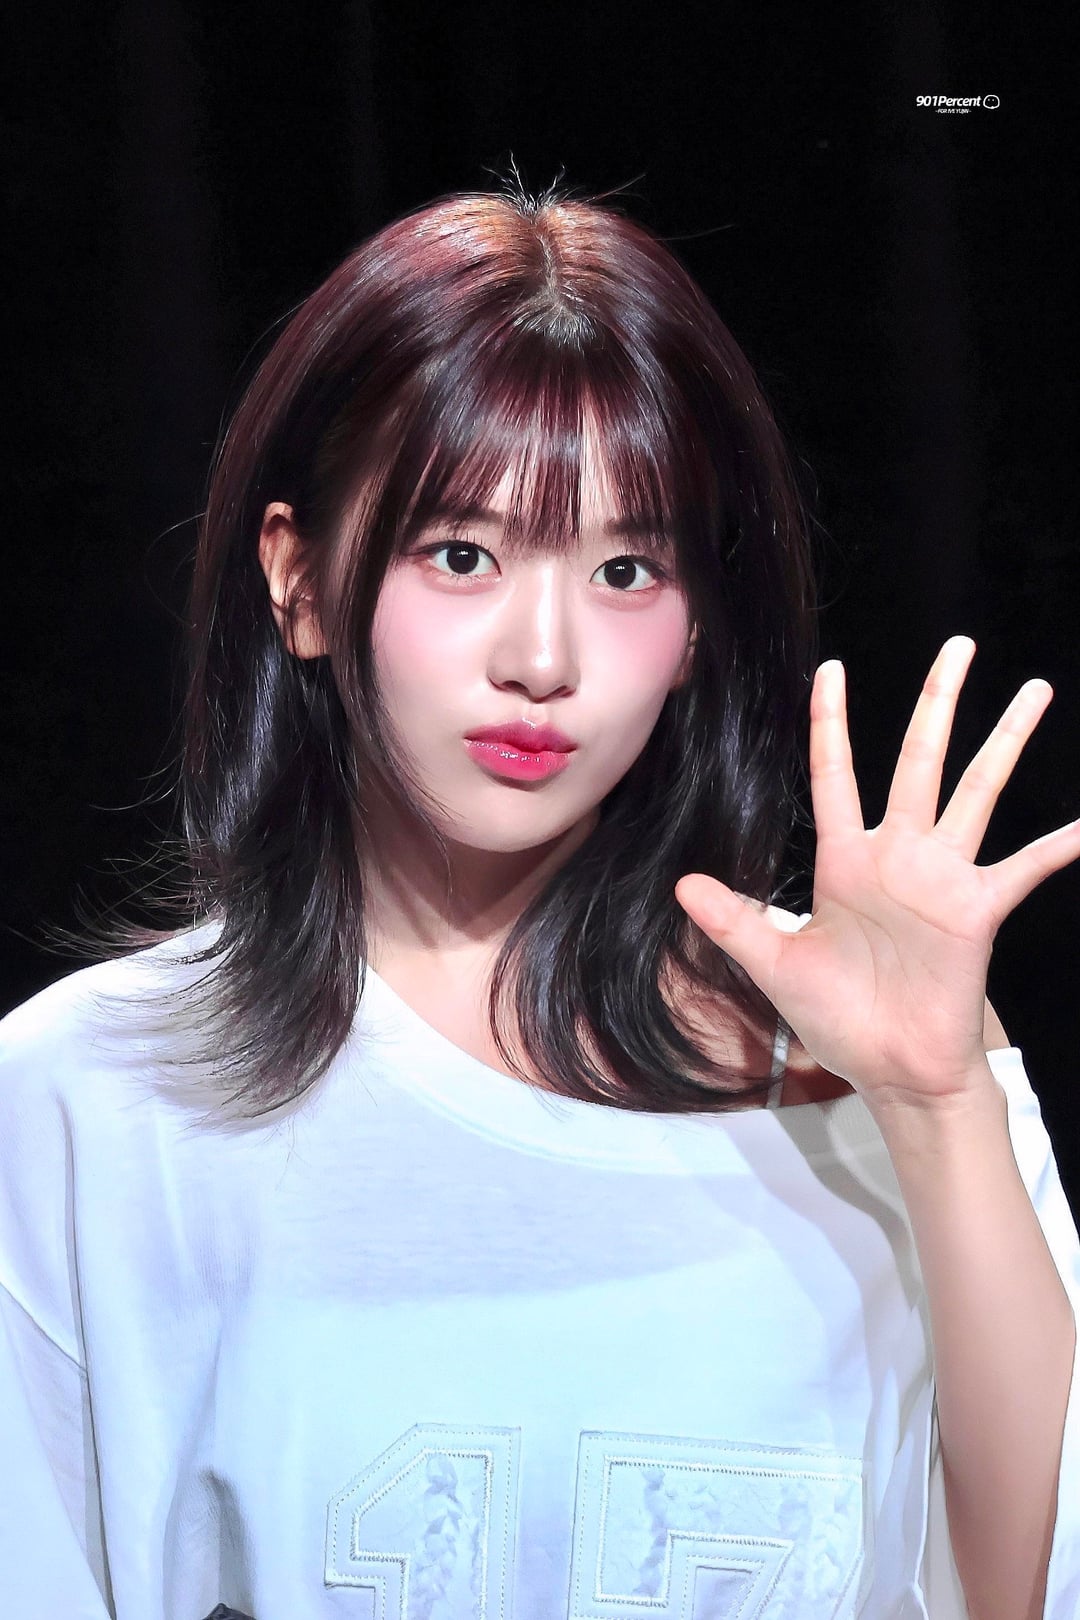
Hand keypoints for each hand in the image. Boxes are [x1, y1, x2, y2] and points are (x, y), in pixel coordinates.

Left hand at [674, 637, 1079, 1109]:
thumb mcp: (774, 965)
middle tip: (960, 645)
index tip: (831, 669)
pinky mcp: (977, 911)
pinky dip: (1057, 847)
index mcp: (844, 861)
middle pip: (917, 759)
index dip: (831, 722)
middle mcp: (897, 855)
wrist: (891, 1070)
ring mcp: (941, 878)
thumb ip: (734, 922)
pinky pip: (1023, 869)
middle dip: (938, 702)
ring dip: (1004, 742)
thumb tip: (683, 885)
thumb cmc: (837, 1018)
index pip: (835, 774)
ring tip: (1034, 690)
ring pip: (976, 791)